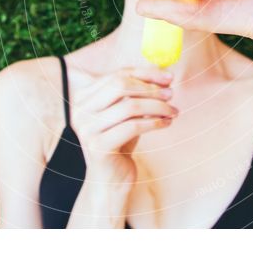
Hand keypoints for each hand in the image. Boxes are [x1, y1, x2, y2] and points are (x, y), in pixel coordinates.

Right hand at [72, 67, 176, 184]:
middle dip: (150, 88)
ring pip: (129, 106)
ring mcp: (87, 129)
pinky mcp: (99, 146)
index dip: (145, 73)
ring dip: (157, 106)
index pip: (117, 74)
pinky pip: (133, 126)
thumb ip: (136, 93)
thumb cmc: (120, 142)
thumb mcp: (126, 113)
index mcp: (83, 97)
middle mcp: (80, 111)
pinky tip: (166, 123)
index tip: (168, 77)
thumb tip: (163, 73)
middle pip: (120, 85)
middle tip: (171, 94)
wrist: (109, 180)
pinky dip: (154, 122)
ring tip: (173, 111)